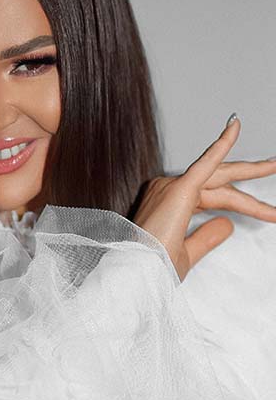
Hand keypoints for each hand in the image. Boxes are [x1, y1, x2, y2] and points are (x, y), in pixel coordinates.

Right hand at [133, 115, 275, 281]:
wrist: (138, 271)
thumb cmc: (153, 267)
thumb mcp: (187, 253)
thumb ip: (207, 237)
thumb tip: (228, 224)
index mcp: (170, 204)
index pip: (213, 198)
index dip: (243, 205)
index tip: (268, 213)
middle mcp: (169, 190)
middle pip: (220, 183)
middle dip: (250, 176)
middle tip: (275, 166)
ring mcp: (172, 186)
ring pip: (220, 176)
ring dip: (252, 171)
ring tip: (275, 165)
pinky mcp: (180, 188)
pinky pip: (205, 163)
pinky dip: (221, 144)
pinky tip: (234, 127)